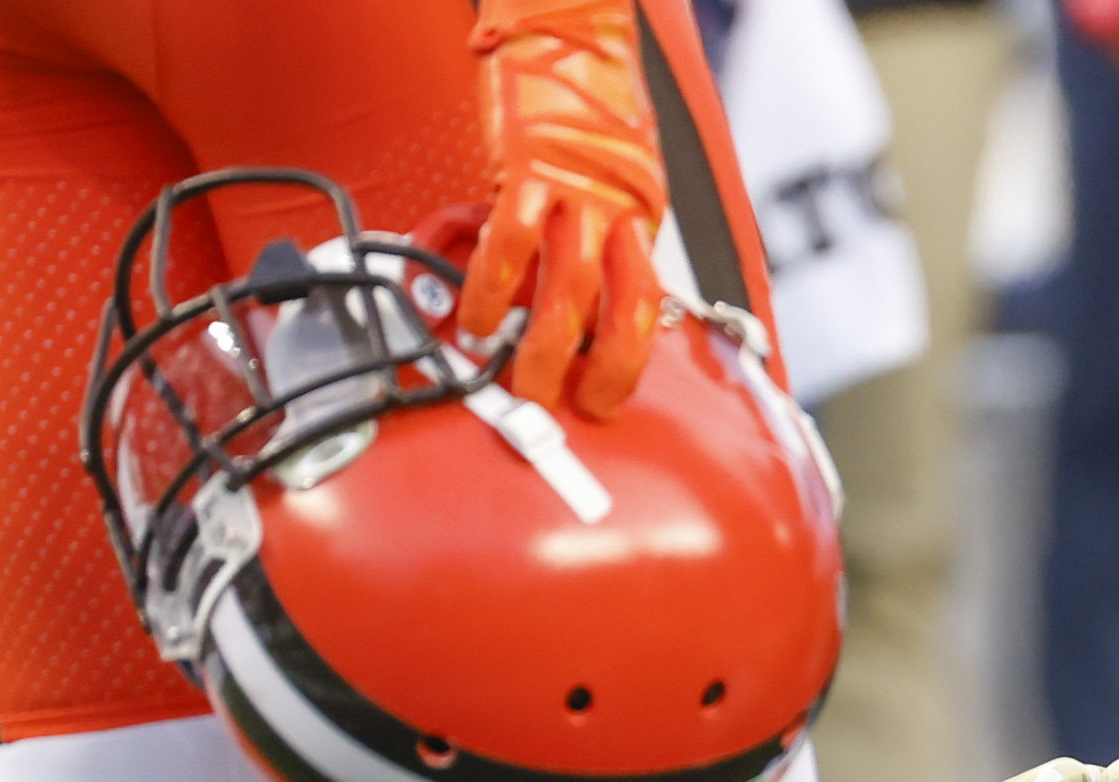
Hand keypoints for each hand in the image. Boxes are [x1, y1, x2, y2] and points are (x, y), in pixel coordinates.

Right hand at [459, 0, 671, 417]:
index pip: (645, 304)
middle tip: (564, 406)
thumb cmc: (588, 99)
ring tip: (511, 376)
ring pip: (568, 287)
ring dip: (538, 344)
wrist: (571, 31)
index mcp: (642, 217)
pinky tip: (473, 314)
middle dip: (591, 371)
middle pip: (619, 310)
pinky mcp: (531, 168)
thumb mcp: (618, 175)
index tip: (604, 396)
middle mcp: (619, 209)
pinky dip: (489, 285)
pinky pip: (511, 240)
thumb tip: (572, 285)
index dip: (626, 359)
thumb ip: (602, 230)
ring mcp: (577, 191)